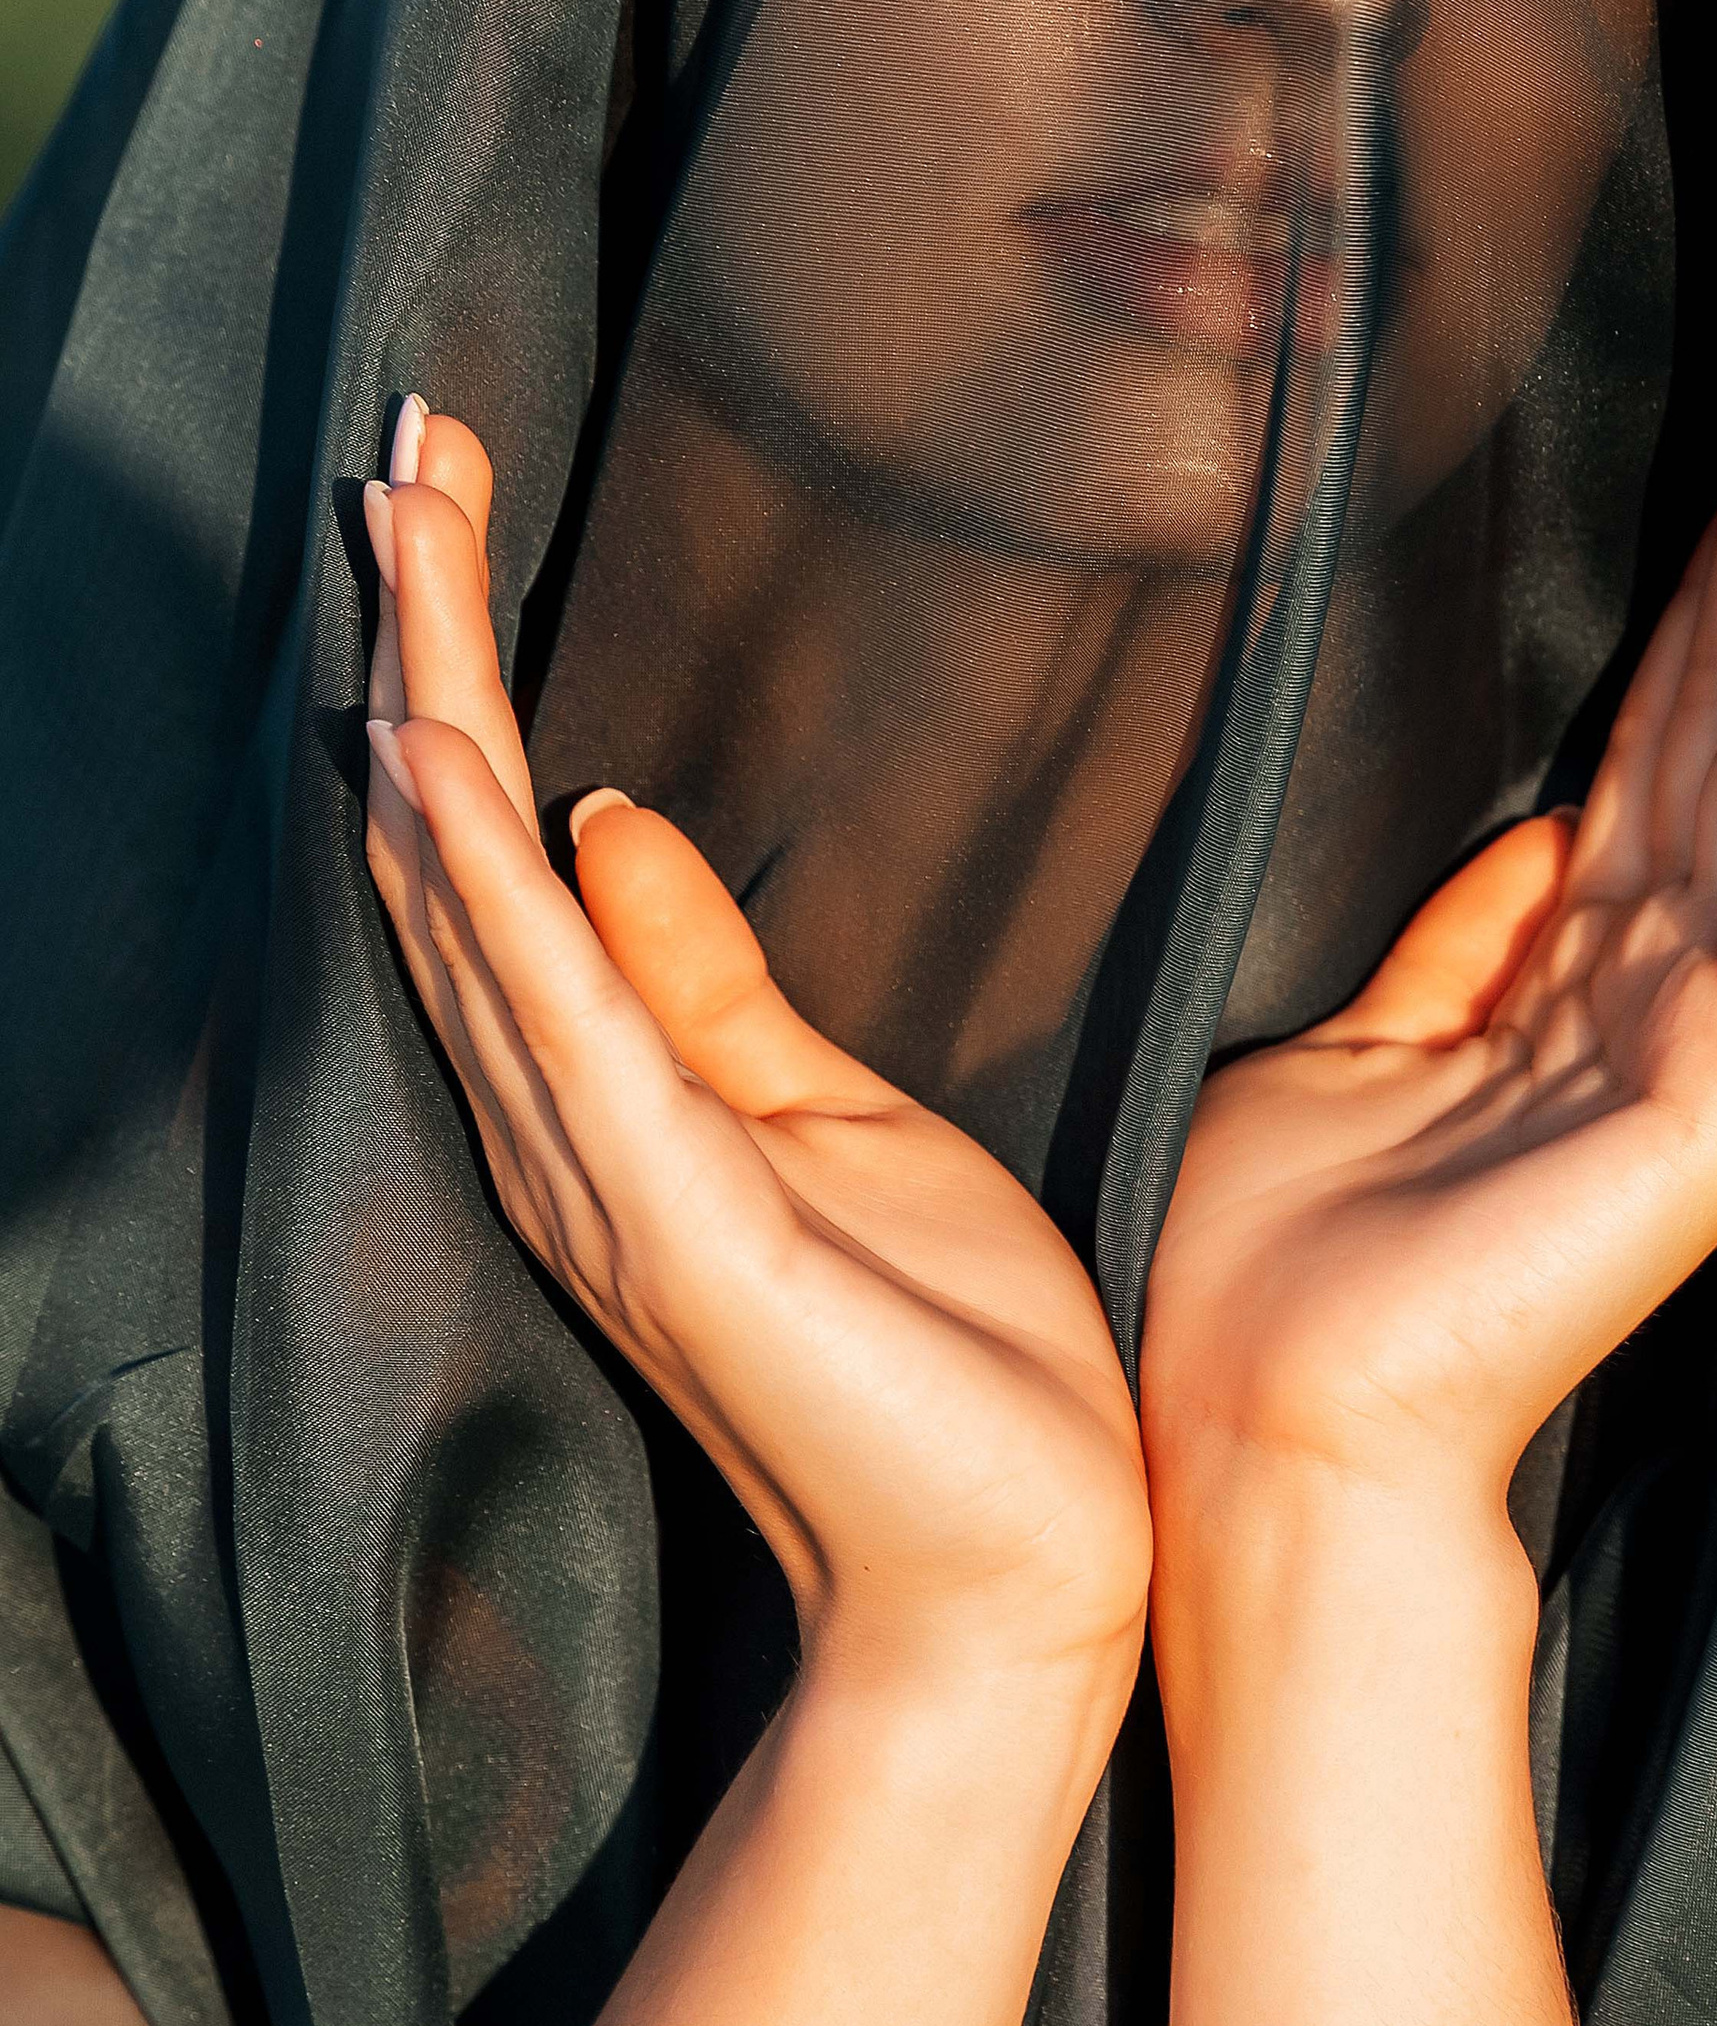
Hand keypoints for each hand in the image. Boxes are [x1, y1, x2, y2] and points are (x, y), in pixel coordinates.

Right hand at [360, 405, 1149, 1740]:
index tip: (444, 498)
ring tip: (399, 539)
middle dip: (426, 641)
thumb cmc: (947, 1365)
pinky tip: (440, 763)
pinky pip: (562, 1030)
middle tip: (397, 448)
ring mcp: (610, 1180)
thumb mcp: (837, 1121)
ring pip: (478, 904)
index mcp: (612, 1100)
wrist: (1011, 1576)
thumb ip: (709, 981)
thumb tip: (610, 817)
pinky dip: (489, 895)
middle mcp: (570, 1129)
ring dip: (434, 712)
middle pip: (456, 847)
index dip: (465, 670)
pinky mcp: (684, 1227)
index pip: (504, 849)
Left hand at [1141, 354, 1716, 1544]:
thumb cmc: (1265, 1269)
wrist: (1259, 1431)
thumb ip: (1456, 949)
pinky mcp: (1716, 1103)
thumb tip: (1536, 839)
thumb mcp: (1351, 1049)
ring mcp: (1703, 1051)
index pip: (1668, 746)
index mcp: (1573, 986)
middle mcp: (1658, 1000)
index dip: (1706, 594)